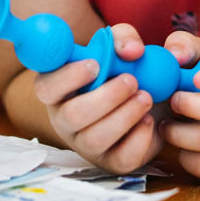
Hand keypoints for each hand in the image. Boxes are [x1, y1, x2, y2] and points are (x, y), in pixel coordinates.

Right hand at [33, 22, 162, 173]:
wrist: (153, 100)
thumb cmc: (125, 71)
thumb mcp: (122, 47)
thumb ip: (123, 38)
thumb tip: (131, 51)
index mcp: (60, 89)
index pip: (46, 87)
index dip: (67, 77)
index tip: (96, 64)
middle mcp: (66, 119)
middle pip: (72, 116)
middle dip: (106, 97)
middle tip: (132, 81)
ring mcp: (86, 144)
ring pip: (95, 138)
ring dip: (125, 115)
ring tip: (146, 97)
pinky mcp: (111, 161)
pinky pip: (121, 158)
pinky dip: (140, 138)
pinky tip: (149, 121)